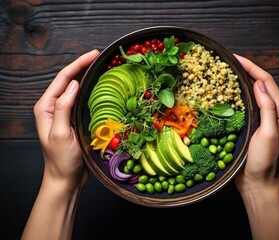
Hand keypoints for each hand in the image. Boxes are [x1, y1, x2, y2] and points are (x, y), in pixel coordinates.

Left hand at [34, 49, 99, 190]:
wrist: (66, 178)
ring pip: (77, 89)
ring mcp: (65, 113)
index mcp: (46, 107)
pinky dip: (91, 91)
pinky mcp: (74, 119)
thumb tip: (74, 84)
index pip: (63, 79)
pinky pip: (83, 100)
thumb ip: (64, 107)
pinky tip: (101, 87)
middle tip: (100, 57)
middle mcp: (54, 106)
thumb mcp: (60, 133)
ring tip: (102, 67)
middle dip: (83, 66)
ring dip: (88, 77)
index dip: (78, 64)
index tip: (94, 54)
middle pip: (69, 80)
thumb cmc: (61, 160)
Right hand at [234, 54, 278, 192]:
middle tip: (229, 62)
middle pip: (260, 84)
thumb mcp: (269, 135)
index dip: (252, 67)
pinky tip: (225, 93)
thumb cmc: (266, 162)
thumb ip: (268, 109)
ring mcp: (262, 119)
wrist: (259, 183)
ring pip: (252, 94)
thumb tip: (259, 84)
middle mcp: (274, 113)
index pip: (267, 82)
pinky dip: (236, 95)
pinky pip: (245, 105)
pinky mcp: (252, 126)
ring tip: (227, 73)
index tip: (236, 58)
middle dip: (246, 70)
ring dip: (241, 81)